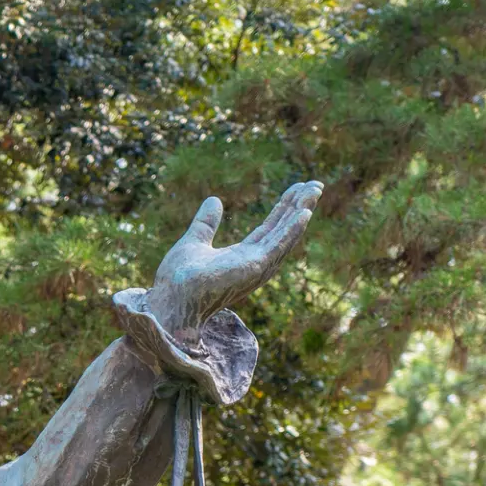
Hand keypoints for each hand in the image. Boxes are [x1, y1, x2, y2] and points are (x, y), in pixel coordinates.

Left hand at [145, 182, 321, 333]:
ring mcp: (255, 268)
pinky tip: (304, 213)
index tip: (297, 189)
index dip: (284, 209)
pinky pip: (277, 246)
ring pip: (285, 236)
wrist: (169, 300)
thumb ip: (206, 223)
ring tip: (315, 191)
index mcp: (241, 258)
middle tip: (316, 185)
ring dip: (301, 213)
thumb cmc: (177, 281)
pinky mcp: (253, 269)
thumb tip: (214, 199)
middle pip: (283, 231)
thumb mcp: (194, 242)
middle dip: (299, 207)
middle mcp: (254, 264)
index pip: (269, 230)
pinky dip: (291, 230)